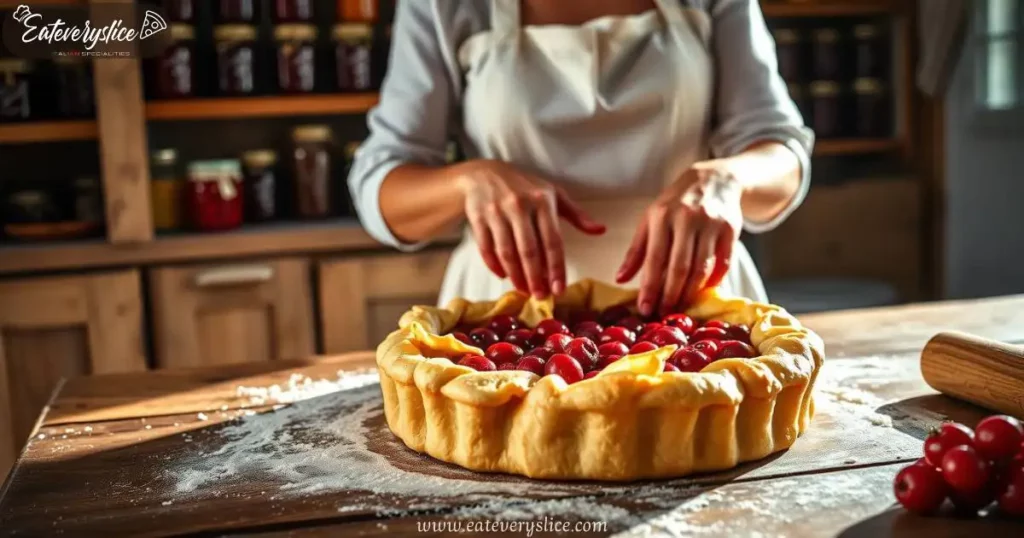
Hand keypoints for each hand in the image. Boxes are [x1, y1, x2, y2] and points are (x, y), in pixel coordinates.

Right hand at [457, 160, 605, 298]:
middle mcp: (519, 205)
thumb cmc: (524, 187)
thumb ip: (576, 214)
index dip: (556, 268)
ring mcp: (496, 211)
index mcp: (542, 201)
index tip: (559, 289)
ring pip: (507, 252)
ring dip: (516, 275)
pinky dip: (494, 265)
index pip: (552, 241)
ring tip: (523, 290)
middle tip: (540, 296)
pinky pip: (486, 247)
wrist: (484, 174)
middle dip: (535, 278)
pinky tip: (503, 276)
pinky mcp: (478, 217)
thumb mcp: (552, 194)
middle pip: (529, 250)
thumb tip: (600, 230)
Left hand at [615, 165, 743, 315]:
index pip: (654, 259)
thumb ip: (637, 250)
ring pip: (701, 268)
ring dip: (690, 293)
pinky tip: (702, 291)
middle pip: (679, 267)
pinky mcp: (731, 230)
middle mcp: (686, 219)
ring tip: (680, 307)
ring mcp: (710, 224)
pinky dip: (713, 281)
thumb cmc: (676, 204)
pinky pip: (723, 264)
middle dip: (670, 295)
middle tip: (663, 314)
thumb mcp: (650, 220)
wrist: (714, 180)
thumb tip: (621, 279)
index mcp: (661, 216)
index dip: (650, 288)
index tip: (645, 309)